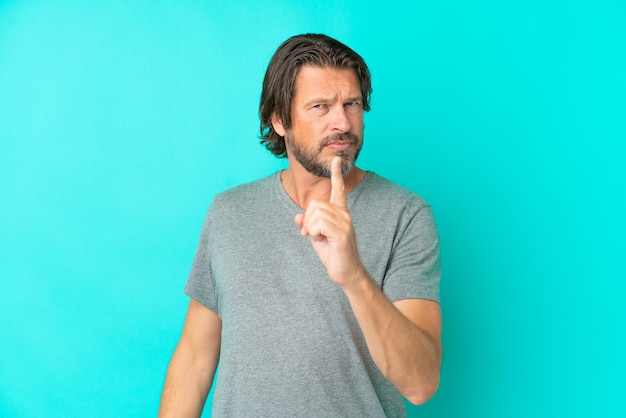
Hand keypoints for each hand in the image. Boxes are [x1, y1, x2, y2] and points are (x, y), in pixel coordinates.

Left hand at [294, 156, 364, 287]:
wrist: (346, 273)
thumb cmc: (333, 254)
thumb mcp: (316, 237)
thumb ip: (308, 225)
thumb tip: (297, 217)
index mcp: (340, 213)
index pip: (338, 190)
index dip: (336, 175)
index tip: (337, 160)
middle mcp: (344, 215)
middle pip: (315, 205)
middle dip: (308, 220)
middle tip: (313, 234)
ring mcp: (344, 223)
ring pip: (315, 214)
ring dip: (310, 229)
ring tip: (319, 239)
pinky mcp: (341, 234)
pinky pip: (319, 225)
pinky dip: (314, 233)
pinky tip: (321, 241)